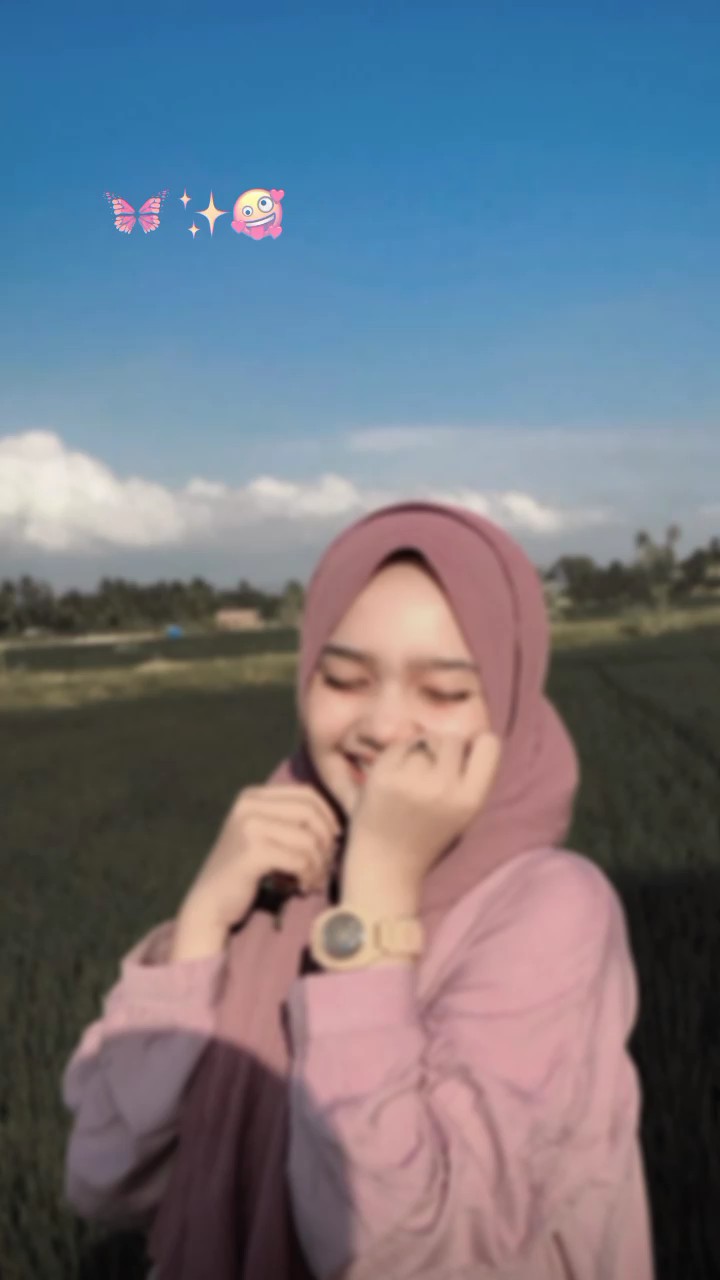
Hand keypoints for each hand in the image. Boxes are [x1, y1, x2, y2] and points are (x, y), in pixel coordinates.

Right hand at [179, 784, 342, 933]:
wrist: (210, 903)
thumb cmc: (244, 871)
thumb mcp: (265, 834)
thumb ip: (289, 820)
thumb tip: (336, 823)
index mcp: (253, 795)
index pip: (306, 793)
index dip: (328, 816)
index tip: (333, 840)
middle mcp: (249, 804)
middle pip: (310, 812)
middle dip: (326, 841)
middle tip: (325, 865)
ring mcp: (249, 826)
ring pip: (308, 839)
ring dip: (318, 864)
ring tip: (313, 880)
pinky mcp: (252, 852)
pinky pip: (299, 859)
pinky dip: (308, 876)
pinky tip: (302, 888)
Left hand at [344, 732, 501, 894]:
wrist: (386, 867)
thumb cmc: (427, 838)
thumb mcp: (463, 813)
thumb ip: (468, 776)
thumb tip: (465, 731)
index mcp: (471, 799)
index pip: (489, 744)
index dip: (474, 747)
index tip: (462, 759)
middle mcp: (445, 787)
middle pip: (452, 739)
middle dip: (441, 750)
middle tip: (429, 773)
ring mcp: (412, 780)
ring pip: (422, 740)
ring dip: (416, 752)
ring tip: (409, 778)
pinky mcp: (383, 776)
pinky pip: (397, 747)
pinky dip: (395, 757)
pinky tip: (392, 780)